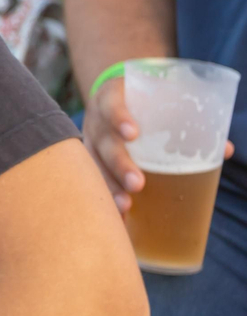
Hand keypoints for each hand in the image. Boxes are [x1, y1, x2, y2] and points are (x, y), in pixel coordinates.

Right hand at [83, 76, 234, 213]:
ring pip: (95, 164)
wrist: (110, 98)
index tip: (133, 134)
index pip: (111, 106)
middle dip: (119, 164)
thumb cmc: (140, 102)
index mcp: (111, 99)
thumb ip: (187, 119)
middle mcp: (96, 122)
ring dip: (111, 185)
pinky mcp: (90, 160)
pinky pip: (94, 179)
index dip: (119, 118)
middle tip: (137, 183)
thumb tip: (224, 149)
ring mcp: (90, 142)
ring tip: (125, 205)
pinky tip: (116, 216)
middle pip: (104, 143)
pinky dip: (105, 196)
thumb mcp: (156, 100)